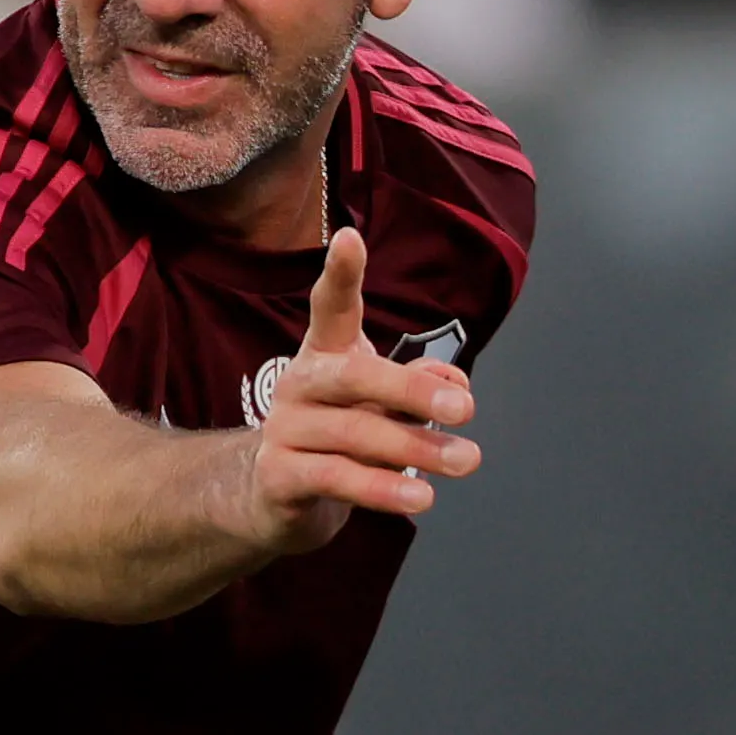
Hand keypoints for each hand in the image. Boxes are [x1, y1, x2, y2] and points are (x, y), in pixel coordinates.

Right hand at [240, 229, 479, 555]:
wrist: (270, 496)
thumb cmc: (337, 436)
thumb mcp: (379, 406)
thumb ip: (418, 389)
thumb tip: (457, 386)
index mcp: (325, 355)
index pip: (330, 307)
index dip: (339, 273)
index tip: (349, 237)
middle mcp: (300, 384)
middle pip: (354, 375)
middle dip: (412, 390)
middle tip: (465, 410)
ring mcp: (285, 430)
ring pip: (355, 433)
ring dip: (416, 448)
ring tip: (465, 461)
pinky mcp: (278, 477)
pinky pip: (336, 478)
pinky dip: (381, 488)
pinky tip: (419, 496)